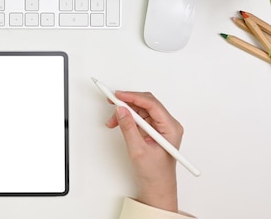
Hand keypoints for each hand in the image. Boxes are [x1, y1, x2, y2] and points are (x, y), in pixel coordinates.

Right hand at [105, 91, 182, 212]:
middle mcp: (167, 124)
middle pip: (146, 103)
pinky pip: (138, 117)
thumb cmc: (155, 173)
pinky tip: (117, 123)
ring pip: (140, 109)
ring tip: (112, 121)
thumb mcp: (138, 150)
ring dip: (125, 112)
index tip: (118, 95)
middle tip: (112, 101)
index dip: (133, 97)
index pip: (152, 104)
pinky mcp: (152, 129)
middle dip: (127, 102)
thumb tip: (121, 110)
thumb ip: (128, 128)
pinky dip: (126, 118)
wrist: (157, 187)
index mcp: (170, 128)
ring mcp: (160, 127)